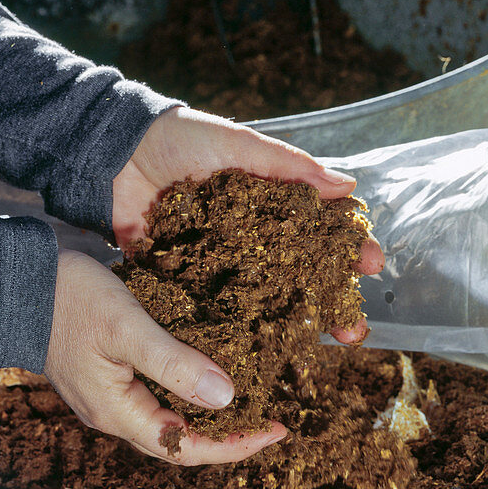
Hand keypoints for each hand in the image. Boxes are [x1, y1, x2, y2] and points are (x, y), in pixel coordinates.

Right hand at [44, 251, 287, 465]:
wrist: (13, 282)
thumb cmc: (68, 300)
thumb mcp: (127, 327)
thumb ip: (174, 363)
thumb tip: (227, 398)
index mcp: (119, 412)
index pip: (187, 447)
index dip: (235, 444)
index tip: (277, 429)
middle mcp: (114, 413)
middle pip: (181, 439)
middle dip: (230, 432)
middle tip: (273, 415)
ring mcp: (109, 394)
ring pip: (170, 416)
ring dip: (211, 412)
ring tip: (252, 396)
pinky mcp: (108, 371)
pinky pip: (158, 392)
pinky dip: (190, 388)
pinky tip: (210, 369)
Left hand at [114, 106, 383, 341]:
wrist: (115, 152)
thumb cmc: (180, 137)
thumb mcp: (238, 145)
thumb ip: (288, 166)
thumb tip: (347, 185)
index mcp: (269, 202)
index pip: (319, 228)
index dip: (348, 247)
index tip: (372, 265)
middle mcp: (250, 237)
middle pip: (299, 274)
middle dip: (330, 301)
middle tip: (353, 327)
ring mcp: (219, 262)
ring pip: (264, 299)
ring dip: (292, 324)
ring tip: (318, 345)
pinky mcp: (184, 278)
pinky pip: (214, 308)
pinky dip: (235, 329)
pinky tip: (257, 351)